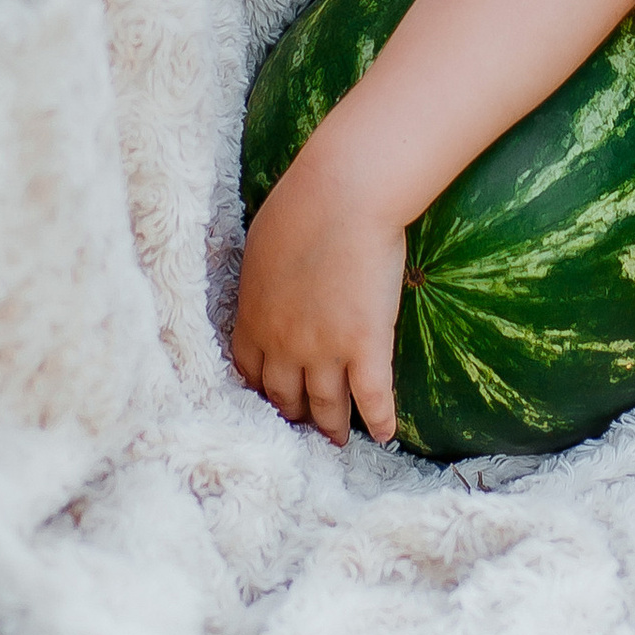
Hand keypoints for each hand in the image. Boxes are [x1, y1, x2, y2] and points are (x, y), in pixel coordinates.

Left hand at [231, 141, 405, 444]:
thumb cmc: (300, 206)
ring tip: (339, 439)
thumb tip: (267, 288)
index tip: (271, 399)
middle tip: (304, 426)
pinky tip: (385, 434)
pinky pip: (373, 397)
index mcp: (254, 319)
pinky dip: (379, 421)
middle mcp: (284, 346)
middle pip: (284, 397)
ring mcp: (325, 350)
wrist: (343, 196)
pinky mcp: (366, 346)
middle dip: (293, 416)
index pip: (250, 372)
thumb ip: (261, 281)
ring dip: (332, 427)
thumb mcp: (260, 247)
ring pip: (326, 406)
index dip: (261, 391)